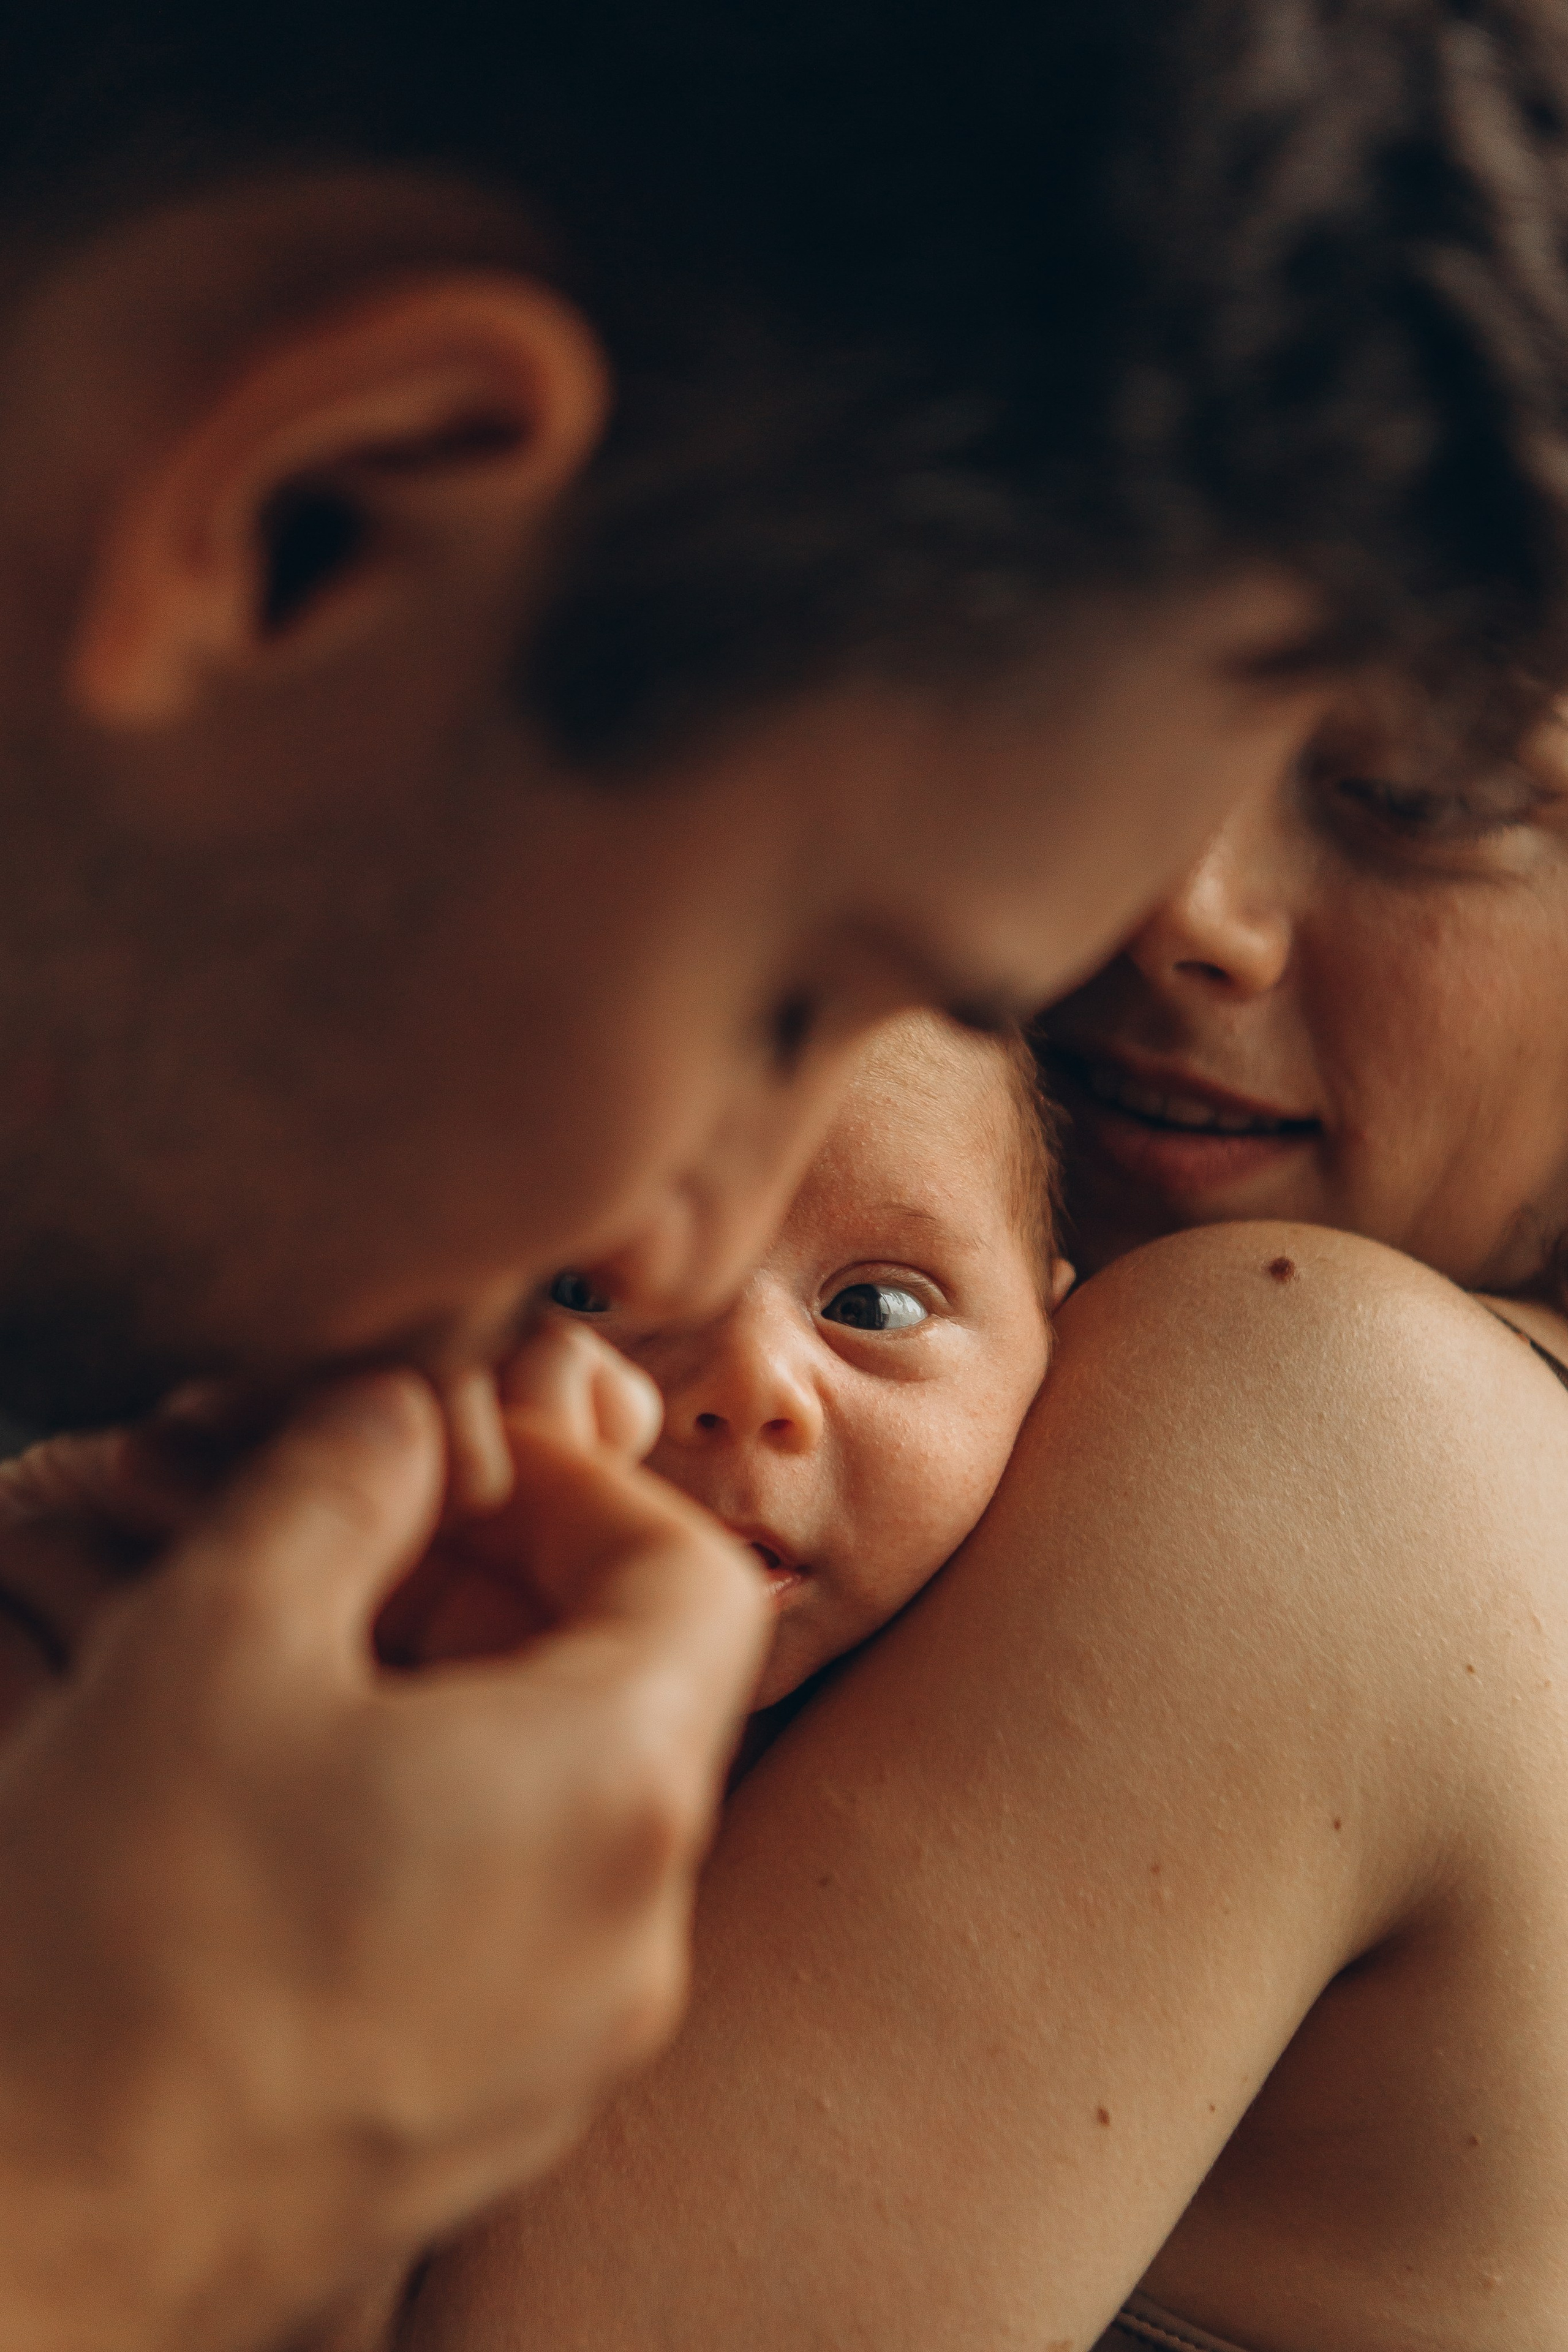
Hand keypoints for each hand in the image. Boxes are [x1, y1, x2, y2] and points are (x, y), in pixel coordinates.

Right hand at [0, 1370, 765, 2351]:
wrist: (41, 2240)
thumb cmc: (125, 1937)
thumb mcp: (220, 1631)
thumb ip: (343, 1476)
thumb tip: (405, 1412)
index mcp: (620, 1792)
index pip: (693, 1572)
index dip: (575, 1485)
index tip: (448, 1467)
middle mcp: (637, 1932)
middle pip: (633, 1687)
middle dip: (499, 1589)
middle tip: (348, 1558)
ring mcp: (573, 2043)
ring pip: (566, 1805)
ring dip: (459, 1705)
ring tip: (297, 1679)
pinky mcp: (491, 2116)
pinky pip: (514, 1919)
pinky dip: (440, 1827)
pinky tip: (291, 1816)